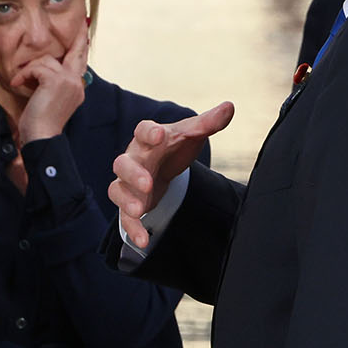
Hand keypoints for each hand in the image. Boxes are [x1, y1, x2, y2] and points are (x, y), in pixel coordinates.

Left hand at [13, 22, 92, 149]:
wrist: (41, 137)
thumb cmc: (40, 122)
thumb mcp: (49, 99)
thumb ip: (54, 82)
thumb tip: (48, 64)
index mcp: (77, 88)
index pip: (80, 61)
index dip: (82, 46)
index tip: (85, 32)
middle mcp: (77, 82)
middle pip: (76, 52)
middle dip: (79, 36)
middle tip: (83, 22)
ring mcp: (69, 81)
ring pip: (46, 60)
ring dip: (29, 70)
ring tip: (20, 83)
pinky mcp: (56, 80)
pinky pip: (37, 67)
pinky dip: (24, 75)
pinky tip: (17, 84)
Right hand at [109, 104, 235, 248]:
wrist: (161, 166)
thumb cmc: (172, 146)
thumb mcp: (190, 134)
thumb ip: (208, 123)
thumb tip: (229, 107)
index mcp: (147, 138)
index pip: (142, 130)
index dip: (148, 132)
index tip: (158, 134)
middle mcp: (133, 159)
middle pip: (124, 163)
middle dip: (133, 173)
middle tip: (148, 183)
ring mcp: (128, 184)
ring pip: (118, 189)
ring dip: (126, 201)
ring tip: (139, 210)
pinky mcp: (129, 204)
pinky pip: (124, 217)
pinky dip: (133, 229)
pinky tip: (144, 240)